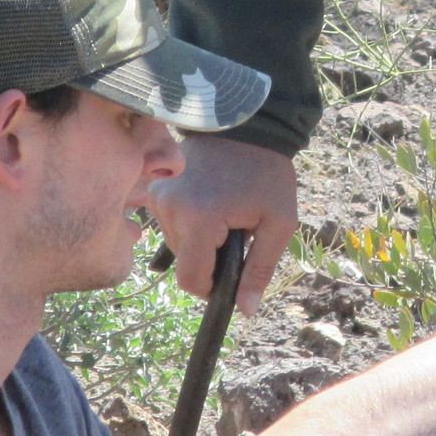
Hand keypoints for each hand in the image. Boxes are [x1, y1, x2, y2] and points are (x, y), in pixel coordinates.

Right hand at [148, 135, 297, 312]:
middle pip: (184, 263)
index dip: (212, 288)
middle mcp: (169, 208)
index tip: (231, 273)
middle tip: (237, 231)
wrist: (250, 124)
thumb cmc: (269, 173)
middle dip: (210, 258)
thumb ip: (260, 269)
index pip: (191, 281)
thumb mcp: (279, 223)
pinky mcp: (156, 187)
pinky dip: (189, 223)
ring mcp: (158, 196)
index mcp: (198, 220)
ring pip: (176, 244)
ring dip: (199, 240)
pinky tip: (210, 203)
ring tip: (225, 212)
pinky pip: (170, 223)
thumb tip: (244, 311)